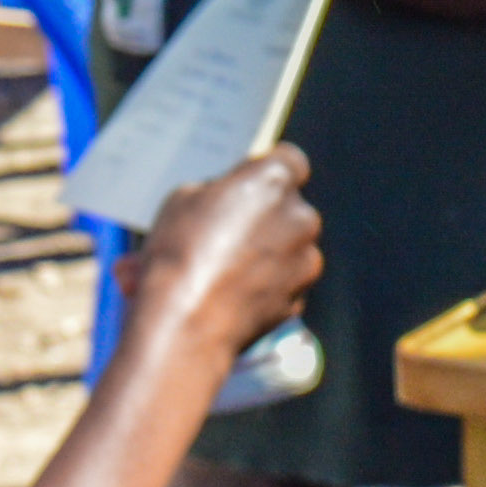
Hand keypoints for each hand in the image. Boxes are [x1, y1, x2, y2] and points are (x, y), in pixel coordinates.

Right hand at [134, 145, 327, 368]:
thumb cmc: (180, 255)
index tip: (242, 185)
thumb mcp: (181, 199)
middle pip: (286, 208)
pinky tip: (221, 297)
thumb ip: (216, 192)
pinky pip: (278, 286)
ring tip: (210, 271)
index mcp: (274, 181)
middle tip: (217, 231)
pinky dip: (257, 288)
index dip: (263, 173)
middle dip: (258, 217)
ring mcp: (305, 263)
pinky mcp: (297, 301)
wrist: (185, 326)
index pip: (288, 160)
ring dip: (257, 255)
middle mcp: (301, 218)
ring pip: (283, 250)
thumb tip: (223, 202)